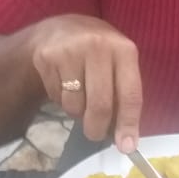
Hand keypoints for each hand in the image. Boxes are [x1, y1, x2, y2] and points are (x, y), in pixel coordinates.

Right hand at [29, 15, 142, 150]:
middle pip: (101, 105)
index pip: (130, 94)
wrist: (59, 30)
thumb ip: (123, 96)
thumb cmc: (97, 54)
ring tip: (78, 94)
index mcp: (125, 50)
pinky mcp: (48, 57)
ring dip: (76, 111)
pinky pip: (56, 96)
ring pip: (75, 104)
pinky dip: (60, 99)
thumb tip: (126, 140)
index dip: (128, 124)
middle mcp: (99, 47)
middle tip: (95, 134)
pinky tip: (62, 82)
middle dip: (97, 128)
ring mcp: (71, 50)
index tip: (127, 147)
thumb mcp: (117, 65)